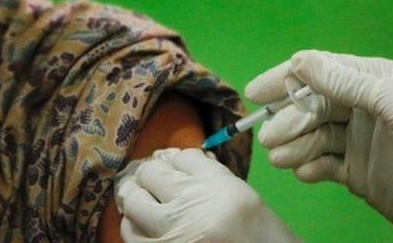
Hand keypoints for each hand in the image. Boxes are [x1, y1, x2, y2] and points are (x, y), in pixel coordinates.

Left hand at [114, 148, 300, 242]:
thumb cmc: (262, 237)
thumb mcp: (244, 198)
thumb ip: (211, 177)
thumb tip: (174, 160)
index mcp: (219, 186)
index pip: (182, 157)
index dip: (175, 161)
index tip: (174, 168)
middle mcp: (192, 205)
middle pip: (151, 172)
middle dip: (151, 175)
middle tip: (152, 182)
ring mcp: (172, 233)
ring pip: (133, 200)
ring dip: (136, 197)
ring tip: (145, 202)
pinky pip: (131, 233)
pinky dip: (134, 226)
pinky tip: (146, 227)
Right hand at [246, 50, 392, 242]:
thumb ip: (348, 82)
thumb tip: (300, 61)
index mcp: (371, 79)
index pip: (318, 69)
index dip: (284, 78)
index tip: (256, 94)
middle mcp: (358, 104)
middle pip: (307, 103)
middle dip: (287, 119)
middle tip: (271, 139)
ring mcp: (353, 138)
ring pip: (310, 134)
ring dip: (293, 145)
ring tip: (284, 160)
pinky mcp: (350, 170)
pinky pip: (319, 162)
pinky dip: (308, 166)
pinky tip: (307, 174)